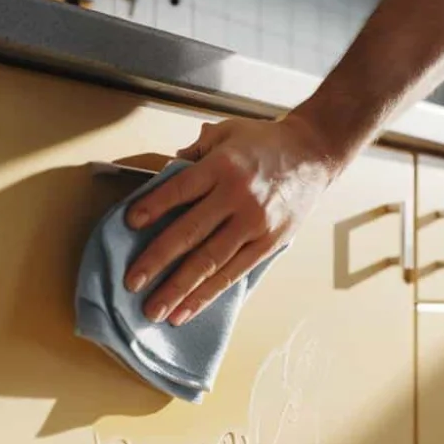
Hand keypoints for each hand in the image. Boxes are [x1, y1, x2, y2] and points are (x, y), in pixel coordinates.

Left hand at [124, 115, 338, 325]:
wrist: (314, 153)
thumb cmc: (265, 143)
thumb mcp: (227, 132)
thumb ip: (194, 152)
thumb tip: (162, 174)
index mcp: (224, 166)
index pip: (181, 189)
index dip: (154, 207)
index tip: (129, 224)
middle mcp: (238, 197)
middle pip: (191, 233)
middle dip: (157, 260)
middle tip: (131, 282)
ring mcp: (255, 224)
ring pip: (210, 262)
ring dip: (179, 289)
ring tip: (155, 310)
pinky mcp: (269, 244)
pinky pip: (234, 274)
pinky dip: (208, 294)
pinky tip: (187, 310)